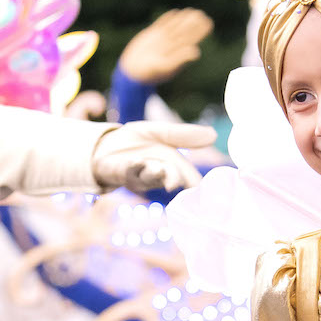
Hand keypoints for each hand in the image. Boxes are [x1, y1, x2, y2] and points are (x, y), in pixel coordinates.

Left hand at [94, 121, 215, 191]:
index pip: (188, 176)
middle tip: (177, 179)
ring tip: (158, 168)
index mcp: (171, 165)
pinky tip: (137, 160)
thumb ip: (183, 135)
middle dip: (174, 178)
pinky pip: (130, 172)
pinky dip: (134, 166)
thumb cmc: (135, 141)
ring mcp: (140, 176)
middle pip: (170, 178)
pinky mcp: (123, 174)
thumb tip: (214, 134)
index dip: (196, 182)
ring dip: (155, 173)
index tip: (204, 187)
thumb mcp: (161, 132)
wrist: (106, 144)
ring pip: (150, 178)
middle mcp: (158, 174)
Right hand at [119, 8, 214, 84]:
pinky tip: (174, 13)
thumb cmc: (149, 73)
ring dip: (182, 19)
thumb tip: (197, 51)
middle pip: (185, 31)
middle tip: (200, 14)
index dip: (200, 31)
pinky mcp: (151, 36)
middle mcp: (171, 45)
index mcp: (177, 52)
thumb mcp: (166, 66)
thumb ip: (181, 58)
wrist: (132, 72)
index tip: (207, 22)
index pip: (192, 39)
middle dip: (193, 23)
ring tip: (190, 11)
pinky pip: (161, 25)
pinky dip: (167, 18)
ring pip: (174, 27)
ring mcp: (161, 39)